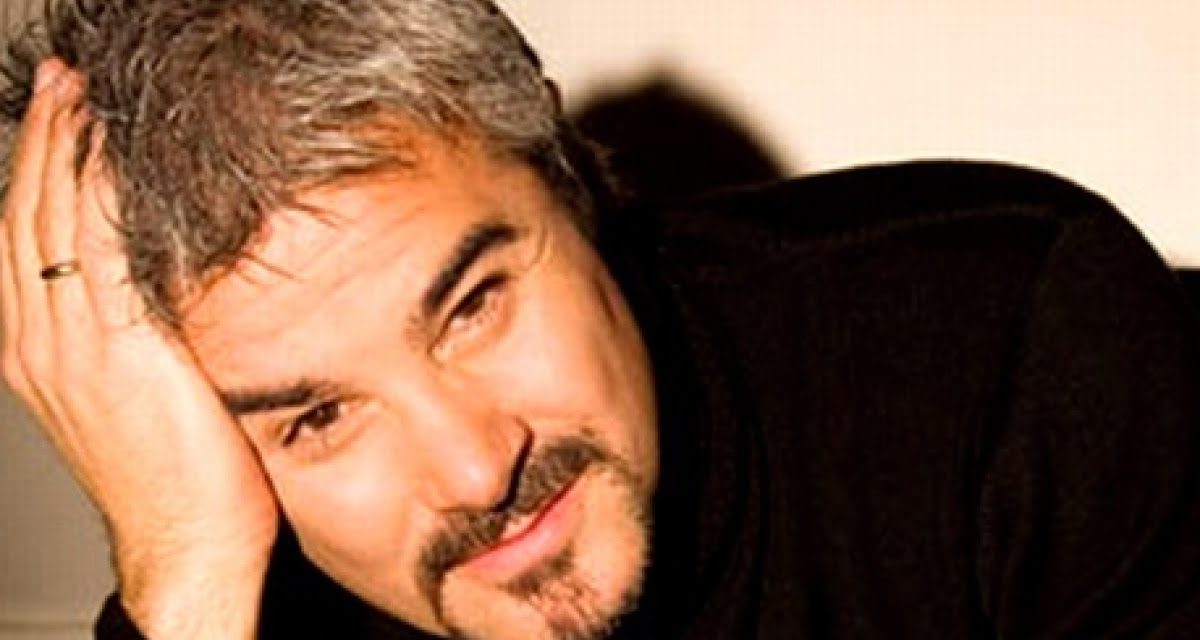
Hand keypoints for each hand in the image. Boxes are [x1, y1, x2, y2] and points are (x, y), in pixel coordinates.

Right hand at [1, 59, 276, 637]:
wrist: (184, 546)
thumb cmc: (177, 480)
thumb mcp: (135, 396)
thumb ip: (129, 338)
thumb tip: (160, 285)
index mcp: (38, 352)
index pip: (25, 239)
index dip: (38, 173)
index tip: (60, 121)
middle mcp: (41, 342)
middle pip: (29, 216)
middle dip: (46, 144)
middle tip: (65, 87)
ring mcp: (74, 346)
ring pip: (55, 222)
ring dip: (69, 151)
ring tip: (84, 99)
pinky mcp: (120, 352)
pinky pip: (101, 250)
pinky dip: (103, 195)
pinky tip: (119, 155)